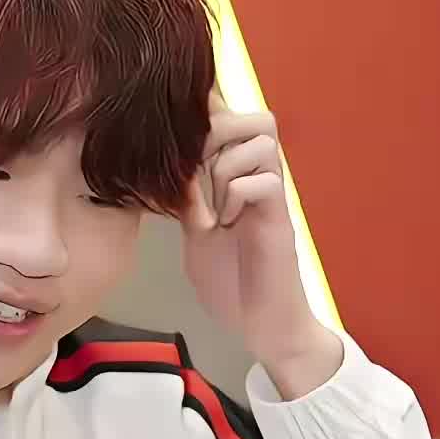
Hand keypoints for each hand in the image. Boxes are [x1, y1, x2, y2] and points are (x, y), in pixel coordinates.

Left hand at [183, 92, 341, 398]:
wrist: (261, 325)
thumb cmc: (232, 281)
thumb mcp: (195, 232)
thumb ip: (187, 199)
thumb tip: (159, 168)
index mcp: (241, 179)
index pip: (234, 122)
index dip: (210, 114)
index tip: (178, 130)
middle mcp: (261, 181)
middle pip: (257, 119)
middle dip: (219, 132)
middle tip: (195, 170)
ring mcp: (273, 199)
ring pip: (262, 142)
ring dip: (227, 166)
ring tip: (212, 204)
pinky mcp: (280, 221)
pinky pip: (265, 183)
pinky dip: (238, 195)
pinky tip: (224, 222)